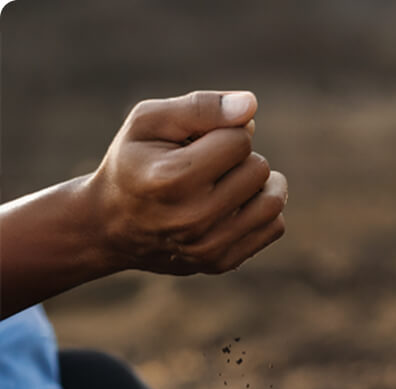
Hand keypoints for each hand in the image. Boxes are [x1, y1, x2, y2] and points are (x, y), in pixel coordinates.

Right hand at [87, 90, 286, 275]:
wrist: (111, 226)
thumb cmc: (133, 163)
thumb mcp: (149, 121)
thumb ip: (200, 107)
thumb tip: (250, 106)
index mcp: (173, 178)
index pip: (240, 140)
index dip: (224, 132)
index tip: (198, 143)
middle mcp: (193, 218)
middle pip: (259, 169)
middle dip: (239, 158)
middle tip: (209, 166)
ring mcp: (209, 247)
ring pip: (273, 201)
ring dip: (259, 185)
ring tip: (229, 182)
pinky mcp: (222, 263)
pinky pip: (273, 227)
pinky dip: (260, 211)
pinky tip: (233, 206)